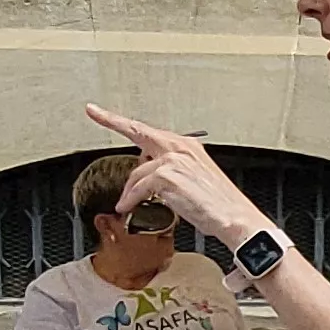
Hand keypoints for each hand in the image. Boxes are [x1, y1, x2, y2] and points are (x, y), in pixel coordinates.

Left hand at [84, 104, 266, 239]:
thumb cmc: (221, 205)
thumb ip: (174, 173)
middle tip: (94, 112)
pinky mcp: (167, 176)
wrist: (236, 218)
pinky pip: (139, 188)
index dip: (123, 120)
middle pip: (138, 131)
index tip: (104, 110)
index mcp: (189, 147)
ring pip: (137, 172)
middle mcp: (181, 147)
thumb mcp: (197, 181)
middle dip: (112, 120)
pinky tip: (129, 207)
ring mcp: (174, 159)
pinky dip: (132, 200)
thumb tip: (149, 179)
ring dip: (129, 190)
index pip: (151, 131)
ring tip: (126, 204)